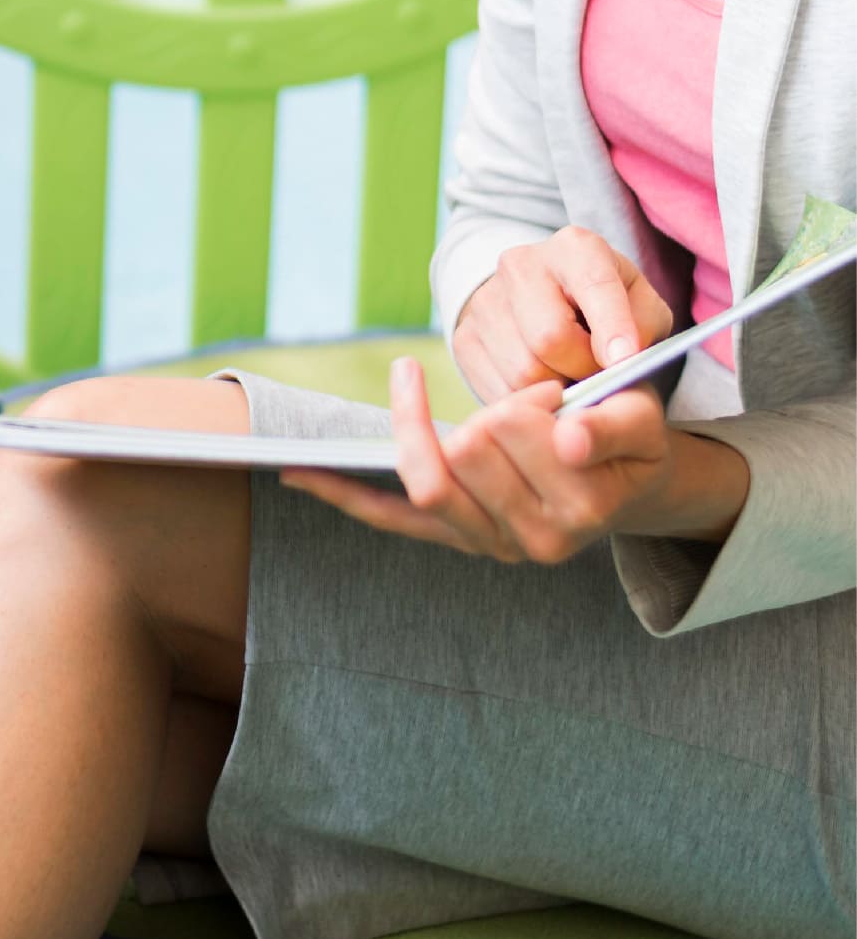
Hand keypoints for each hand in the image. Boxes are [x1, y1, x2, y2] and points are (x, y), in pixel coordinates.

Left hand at [285, 355, 674, 564]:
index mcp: (580, 510)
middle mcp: (533, 541)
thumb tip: (567, 440)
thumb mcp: (641, 424)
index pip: (513, 430)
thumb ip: (613, 426)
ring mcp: (489, 544)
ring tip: (491, 420)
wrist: (625, 488)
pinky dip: (345, 497)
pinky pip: (391, 518)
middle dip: (494, 410)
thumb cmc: (624, 443)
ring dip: (444, 428)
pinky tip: (298, 475)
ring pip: (429, 476)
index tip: (553, 393)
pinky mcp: (455, 537)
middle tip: (532, 409)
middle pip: (466, 446)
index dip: (528, 401)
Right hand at [452, 227, 671, 401]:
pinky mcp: (463, 337)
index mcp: (574, 248)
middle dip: (581, 369)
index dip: (611, 326)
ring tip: (568, 376)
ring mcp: (484, 301)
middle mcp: (520, 264)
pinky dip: (528, 400)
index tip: (624, 360)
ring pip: (522, 371)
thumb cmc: (604, 304)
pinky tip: (542, 385)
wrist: (546, 297)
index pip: (594, 287)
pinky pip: (498, 389)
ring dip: (555, 388)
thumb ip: (641, 327)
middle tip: (595, 373)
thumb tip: (615, 361)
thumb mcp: (640, 304)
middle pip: (549, 338)